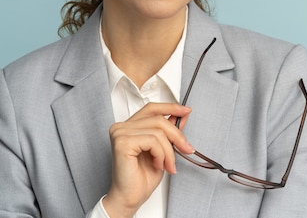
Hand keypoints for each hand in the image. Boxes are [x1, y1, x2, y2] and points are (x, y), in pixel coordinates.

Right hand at [103, 102, 193, 217]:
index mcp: (129, 126)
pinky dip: (161, 154)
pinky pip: (152, 141)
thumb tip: (181, 116)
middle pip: (158, 119)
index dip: (170, 107)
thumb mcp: (162, 150)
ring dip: (169, 151)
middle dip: (177, 135)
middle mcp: (121, 127)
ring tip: (168, 165)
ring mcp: (120, 133)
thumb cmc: (141, 178)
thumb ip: (168, 132)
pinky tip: (157, 165)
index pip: (151, 108)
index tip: (186, 111)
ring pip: (158, 131)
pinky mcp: (122, 142)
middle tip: (186, 149)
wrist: (130, 198)